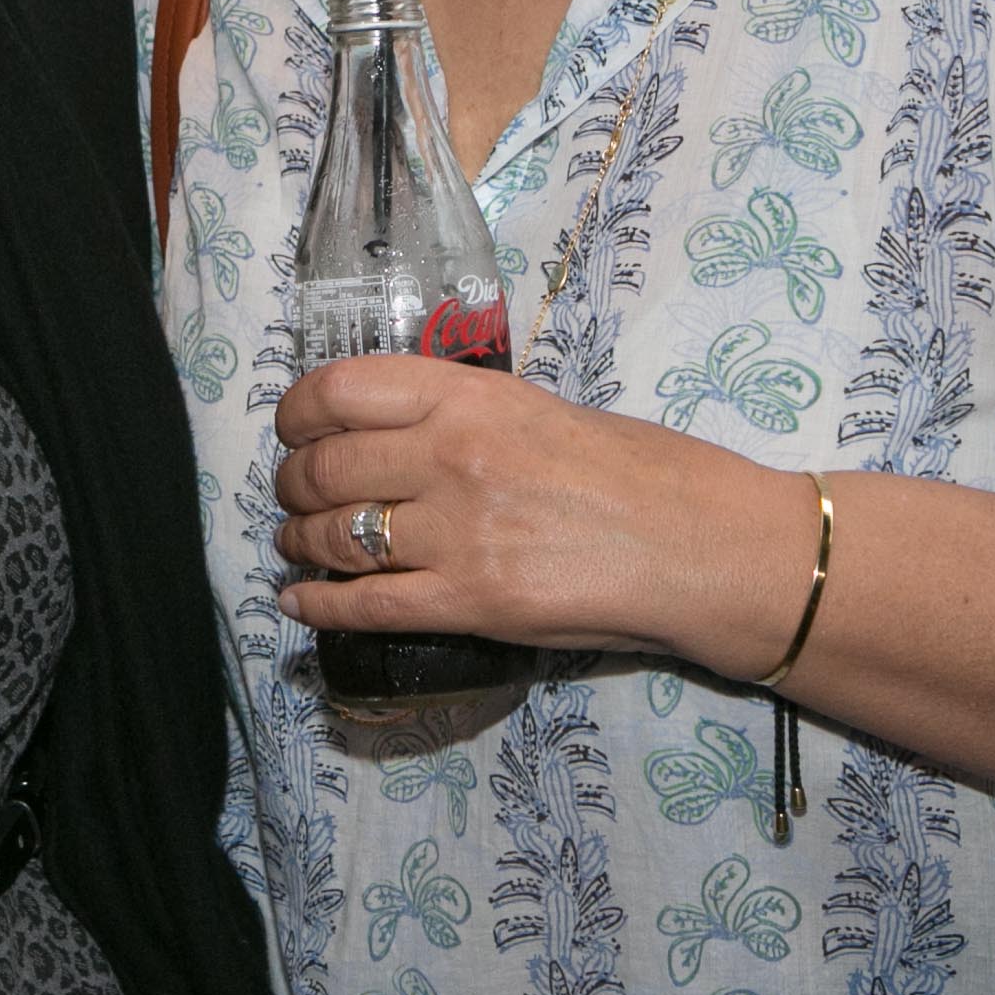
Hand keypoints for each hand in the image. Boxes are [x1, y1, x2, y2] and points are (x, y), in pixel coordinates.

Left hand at [271, 356, 805, 668]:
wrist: (702, 546)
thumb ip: (464, 416)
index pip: (340, 389)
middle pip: (325, 468)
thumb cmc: (641, 471)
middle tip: (292, 495)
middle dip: (291, 485)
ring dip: (299, 542)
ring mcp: (457, 533)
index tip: (292, 428)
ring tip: (296, 544)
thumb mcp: (542, 409)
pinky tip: (299, 603)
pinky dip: (318, 605)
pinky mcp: (470, 603)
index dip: (297, 413)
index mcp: (470, 396)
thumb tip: (397, 434)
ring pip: (334, 537)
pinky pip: (364, 605)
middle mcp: (451, 456)